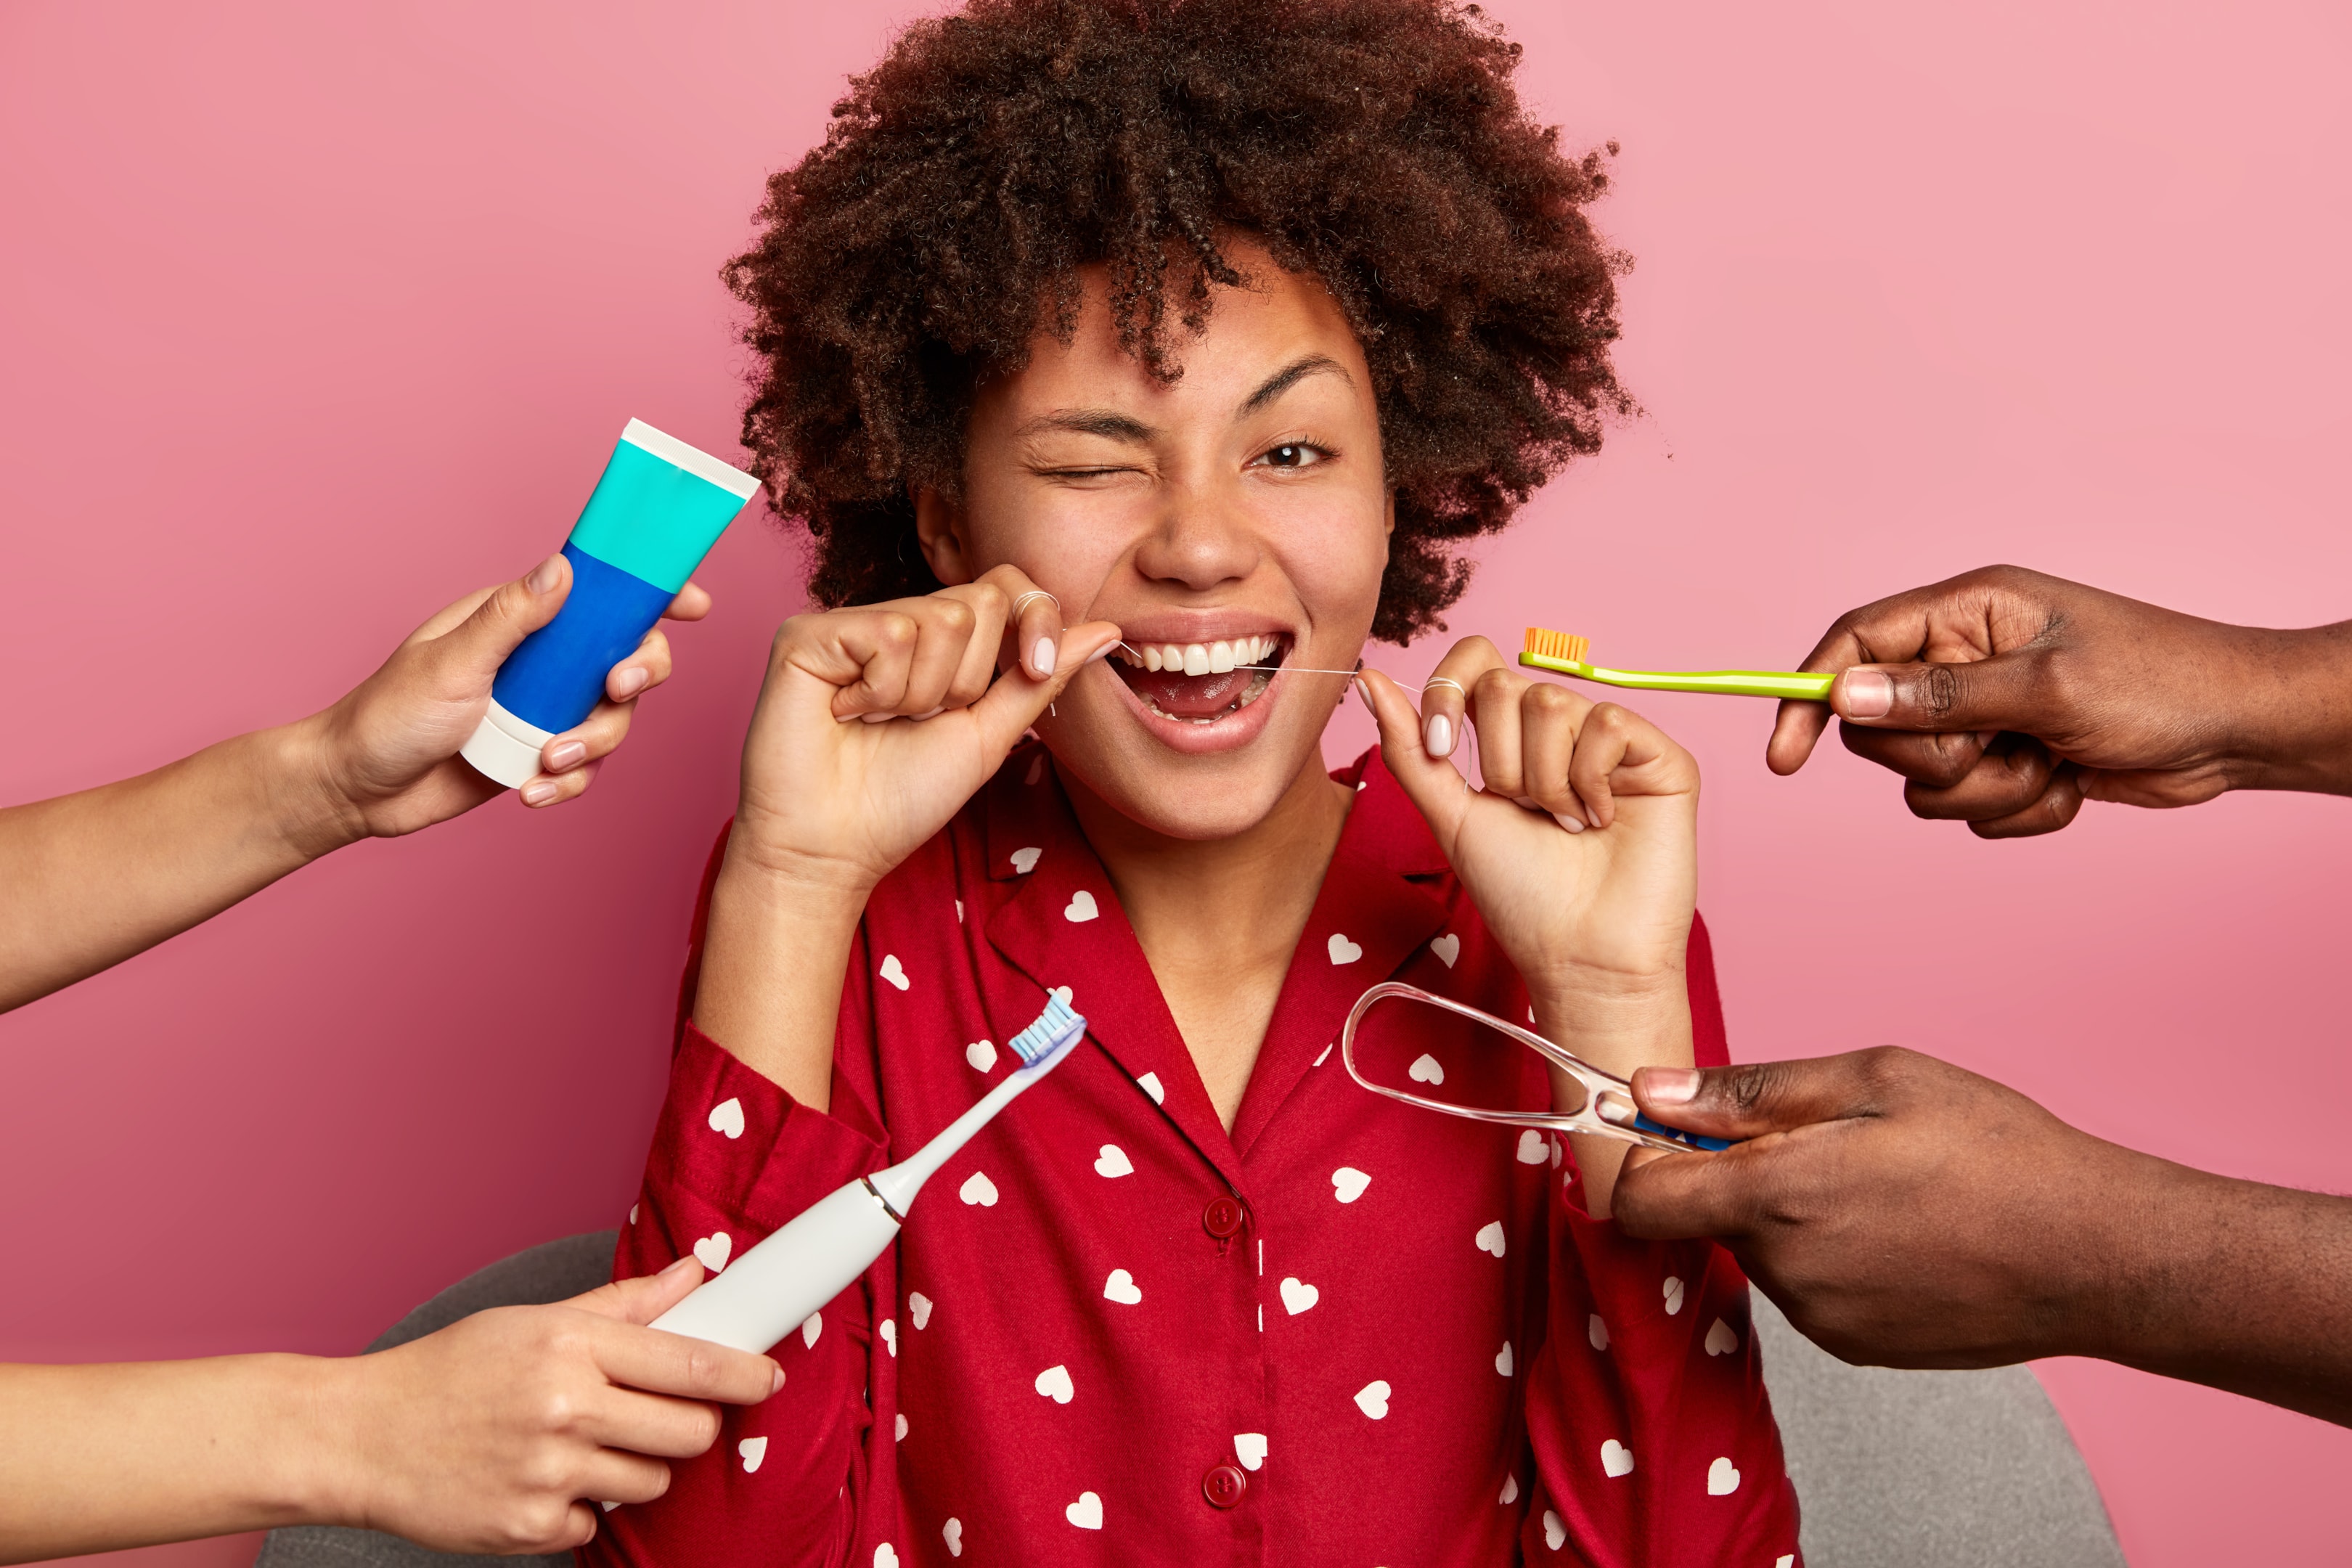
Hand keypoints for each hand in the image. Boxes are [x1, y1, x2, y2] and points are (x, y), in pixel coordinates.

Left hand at [299, 555, 711, 842]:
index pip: (595, 593)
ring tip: (548, 761)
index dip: (648, 593)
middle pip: (624, 655)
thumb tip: (563, 568)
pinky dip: (568, 782)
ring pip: (613, 718)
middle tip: (617, 687)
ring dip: (593, 743)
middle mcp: (539, 661)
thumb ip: (511, 618)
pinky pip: (584, 768)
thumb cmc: (387, 715)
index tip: (691, 603)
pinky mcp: (538, 756)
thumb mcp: (451, 662)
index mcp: (517, 620)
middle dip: (637, 674)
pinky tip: (530, 792)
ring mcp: (542, 709)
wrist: (356, 791)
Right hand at [326, 1254, 779, 1553]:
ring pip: (651, 1482)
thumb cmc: (450, 1371)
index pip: (692, 1364)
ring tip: (579, 1443)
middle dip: (689, 1426)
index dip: (746, 1374)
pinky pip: (596, 1524)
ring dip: (633, 1467)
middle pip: (689, 1432)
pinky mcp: (528, 1528)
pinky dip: (579, 1509)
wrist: (360, 1436)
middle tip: (656, 1414)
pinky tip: (538, 1479)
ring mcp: (548, 1474)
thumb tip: (694, 1273)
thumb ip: (624, 1305)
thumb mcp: (534, 1322)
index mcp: (571, 1347)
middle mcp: (565, 1409)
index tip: (770, 1378)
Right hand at [726, 565, 1119, 896]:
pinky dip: (880, 689)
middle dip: (968, 679)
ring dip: (923, 693)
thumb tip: (1108, 629)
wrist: (834, 847)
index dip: (1033, 617)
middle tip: (921, 719)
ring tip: (880, 722)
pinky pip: (888, 633)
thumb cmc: (902, 798)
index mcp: (939, 642)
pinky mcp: (807, 633)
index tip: (1036, 665)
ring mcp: (850, 623)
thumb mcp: (990, 736)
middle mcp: (895, 621)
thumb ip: (1041, 679)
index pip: (1004, 586)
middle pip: (979, 602)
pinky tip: (847, 713)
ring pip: (939, 619)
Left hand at [1358, 640, 1699, 1014]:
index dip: (1449, 690)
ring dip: (1543, 781)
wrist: (1579, 954)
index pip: (1475, 661)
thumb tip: (1369, 678)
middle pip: (1506, 685)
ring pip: (1552, 702)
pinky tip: (1603, 818)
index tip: (1444, 749)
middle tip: (1526, 815)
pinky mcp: (1659, 754)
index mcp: (1509, 737)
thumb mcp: (1449, 815)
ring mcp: (1611, 739)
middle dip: (1498, 763)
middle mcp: (1561, 729)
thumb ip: (1410, 748)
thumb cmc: (1519, 895)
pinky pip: (1607, 721)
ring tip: (1567, 827)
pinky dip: (1590, 779)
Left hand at [1609, 1048, 2158, 1367]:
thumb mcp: (1872, 1080)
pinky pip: (1807, 1288)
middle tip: (1825, 1138)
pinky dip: (1829, 1254)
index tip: (1679, 1128)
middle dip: (1738, 1174)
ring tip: (1880, 1182)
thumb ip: (1748, 1091)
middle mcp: (1786, 1272)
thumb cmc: (1997, 1152)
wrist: (2096, 1254)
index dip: (1645, 1158)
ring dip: (1790, 1213)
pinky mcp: (1856, 1348)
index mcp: (1776, 1198)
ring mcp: (1821, 1320)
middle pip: (1706, 1218)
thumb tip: (1651, 1089)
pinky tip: (1899, 1228)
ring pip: (1761, 1251)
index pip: (1639, 1202)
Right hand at [1765, 563, 2351, 836]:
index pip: (1856, 644)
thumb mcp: (2045, 688)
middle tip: (2001, 746)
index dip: (1812, 695)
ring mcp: (1987, 714)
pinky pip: (1969, 811)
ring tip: (2050, 764)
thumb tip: (1844, 695)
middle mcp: (1966, 660)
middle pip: (1881, 728)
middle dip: (1938, 757)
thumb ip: (1939, 696)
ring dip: (1987, 791)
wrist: (2238, 733)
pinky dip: (2019, 810)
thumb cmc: (2159, 685)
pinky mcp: (2009, 761)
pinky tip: (2071, 784)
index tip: (1788, 756)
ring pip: (1924, 782)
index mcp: (1967, 613)